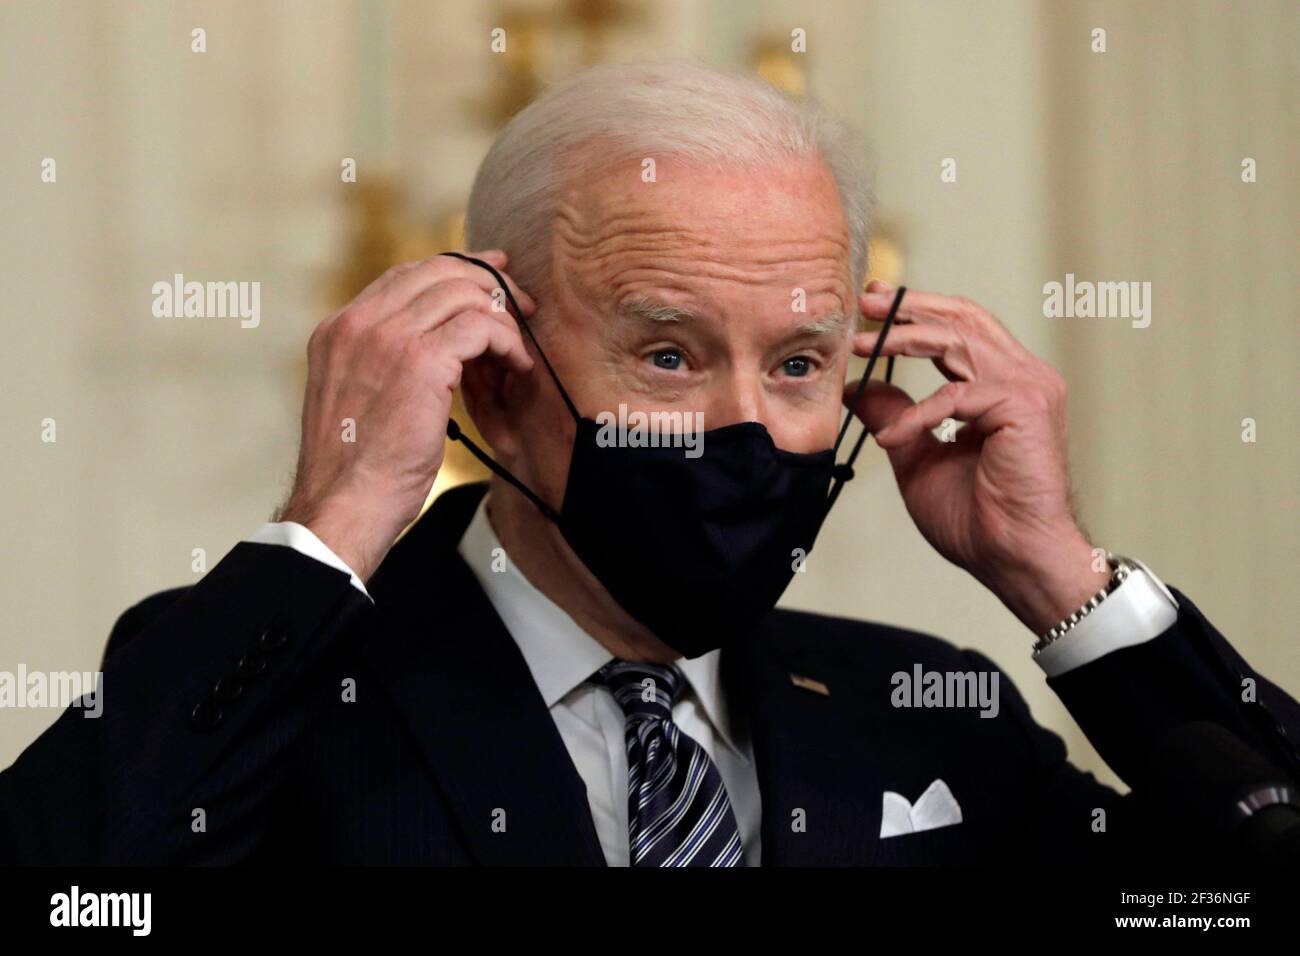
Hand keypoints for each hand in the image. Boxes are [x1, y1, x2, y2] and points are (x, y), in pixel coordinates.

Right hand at [278, 250, 534, 581]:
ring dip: (502, 317)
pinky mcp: (420, 361)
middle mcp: (358, 324)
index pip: (404, 276)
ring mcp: (387, 339)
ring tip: (518, 349)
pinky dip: (507, 342)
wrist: (342, 507)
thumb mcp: (356, 400)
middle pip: (437, 271)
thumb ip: (380, 364)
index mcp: (338, 331)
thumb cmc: (357, 471)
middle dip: (488, 282)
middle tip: (521, 305)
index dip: (455, 269)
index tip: (492, 274)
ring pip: (463, 294)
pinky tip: (517, 366)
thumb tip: (433, 350)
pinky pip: (480, 327)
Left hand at [845, 281, 1108, 634]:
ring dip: (902, 338)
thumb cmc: (977, 519)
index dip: (918, 311)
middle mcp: (1023, 377)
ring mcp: (1030, 387)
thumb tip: (858, 387)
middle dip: (908, 307)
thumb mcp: (918, 457)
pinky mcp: (1025, 405)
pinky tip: (891, 440)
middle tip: (863, 301)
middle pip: (962, 321)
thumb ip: (895, 415)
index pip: (961, 330)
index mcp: (1003, 387)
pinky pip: (955, 396)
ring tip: (860, 345)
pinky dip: (917, 416)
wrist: (1012, 556)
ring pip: (957, 342)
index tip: (873, 305)